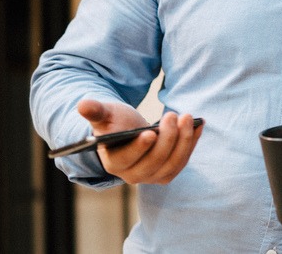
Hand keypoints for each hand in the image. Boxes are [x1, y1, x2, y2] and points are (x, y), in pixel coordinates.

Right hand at [76, 98, 202, 184]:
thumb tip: (83, 105)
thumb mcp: (104, 115)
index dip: (139, 148)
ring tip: (187, 116)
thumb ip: (95, 111)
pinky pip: (183, 160)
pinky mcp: (168, 171)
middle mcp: (132, 175)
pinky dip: (192, 142)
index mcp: (114, 163)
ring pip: (172, 163)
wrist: (129, 132)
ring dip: (183, 140)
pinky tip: (199, 125)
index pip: (127, 159)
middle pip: (154, 161)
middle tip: (173, 114)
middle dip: (167, 138)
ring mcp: (152, 176)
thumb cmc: (114, 122)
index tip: (151, 132)